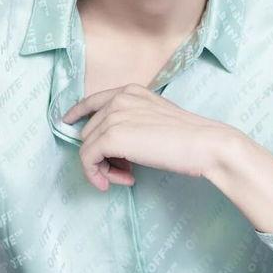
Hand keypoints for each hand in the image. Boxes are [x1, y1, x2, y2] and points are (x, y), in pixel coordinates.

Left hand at [61, 82, 233, 191]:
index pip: (92, 100)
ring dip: (103, 168)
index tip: (67, 123)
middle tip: (125, 172)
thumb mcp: (155, 118)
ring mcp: (113, 116)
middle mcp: (118, 99)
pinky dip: (97, 174)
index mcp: (130, 91)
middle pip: (89, 131)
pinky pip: (88, 159)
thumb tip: (110, 143)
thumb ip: (131, 121)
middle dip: (102, 154)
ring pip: (87, 147)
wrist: (205, 143)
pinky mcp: (110, 137)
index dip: (76, 113)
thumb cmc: (189, 137)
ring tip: (126, 177)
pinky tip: (121, 182)